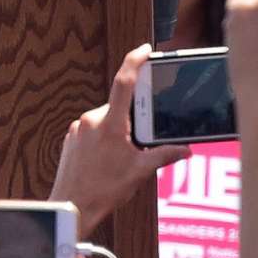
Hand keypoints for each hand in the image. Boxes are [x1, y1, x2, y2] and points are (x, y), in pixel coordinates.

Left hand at [47, 45, 165, 229]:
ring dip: (118, 131)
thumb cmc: (104, 191)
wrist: (71, 206)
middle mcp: (91, 120)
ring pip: (106, 120)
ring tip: (121, 159)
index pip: (124, 82)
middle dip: (133, 119)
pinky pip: (93, 130)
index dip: (135, 61)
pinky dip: (104, 139)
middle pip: (119, 106)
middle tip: (140, 141)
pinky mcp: (71, 138)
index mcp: (110, 123)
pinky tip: (108, 161)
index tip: (145, 51)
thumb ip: (164, 155)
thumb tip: (185, 149)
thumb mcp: (140, 172)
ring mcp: (79, 129)